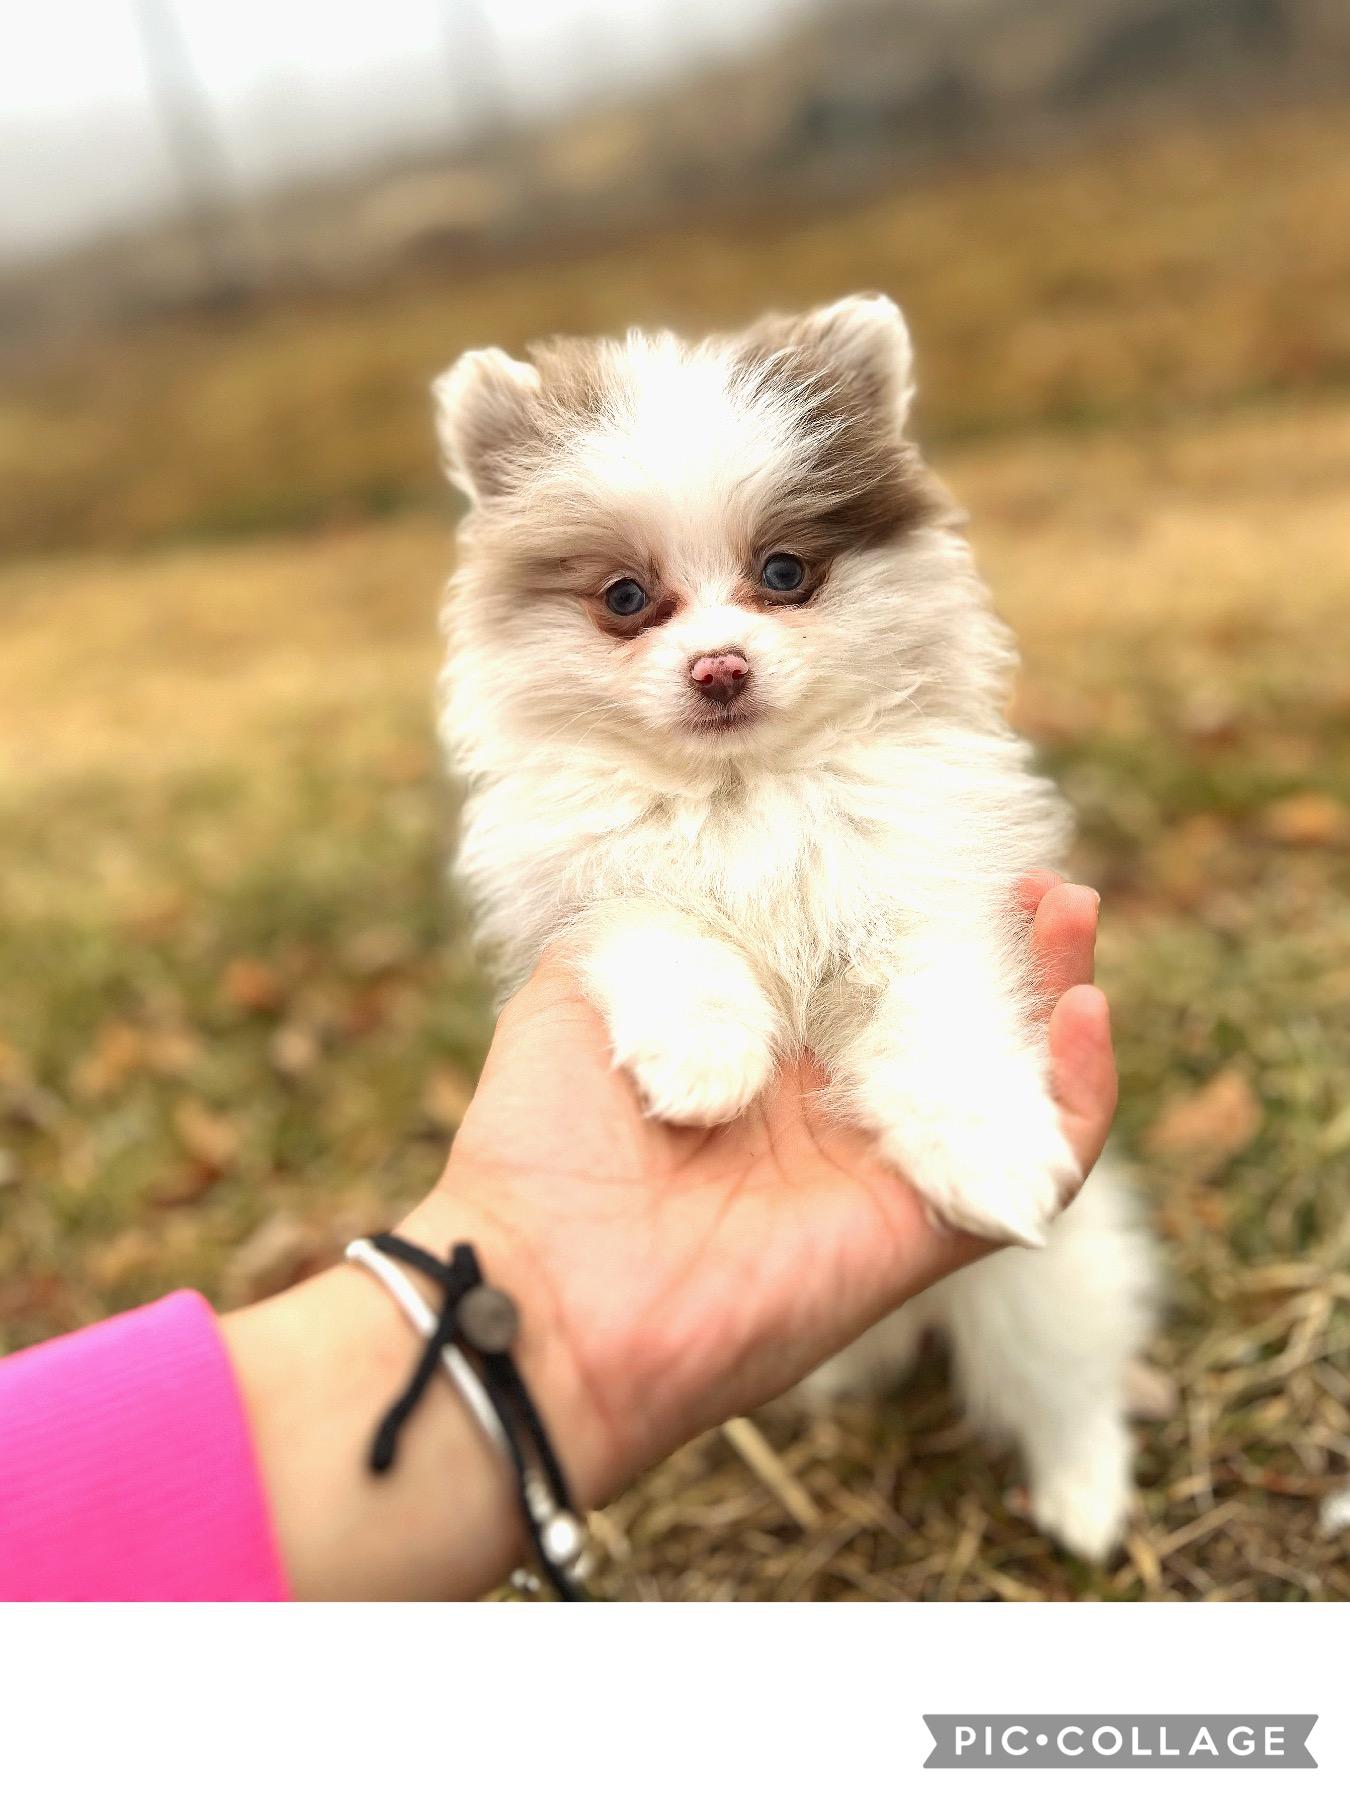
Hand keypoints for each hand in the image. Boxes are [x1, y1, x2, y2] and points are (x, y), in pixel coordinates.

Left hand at [407, 873, 1115, 1503]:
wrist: (538, 1287)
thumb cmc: (542, 1138)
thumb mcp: (588, 985)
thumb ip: (661, 924)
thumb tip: (749, 880)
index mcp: (758, 1052)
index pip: (865, 968)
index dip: (910, 908)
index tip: (938, 840)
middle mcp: (831, 1109)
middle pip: (951, 1015)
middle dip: (999, 943)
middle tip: (1033, 871)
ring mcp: (883, 1169)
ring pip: (1007, 1080)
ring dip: (1054, 998)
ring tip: (1071, 912)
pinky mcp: (922, 1231)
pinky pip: (1034, 1169)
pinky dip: (1078, 1096)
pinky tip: (1084, 1014)